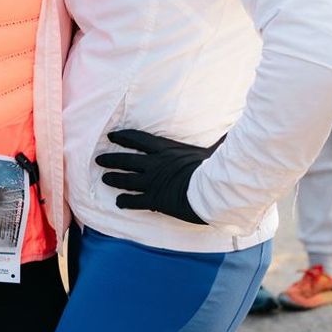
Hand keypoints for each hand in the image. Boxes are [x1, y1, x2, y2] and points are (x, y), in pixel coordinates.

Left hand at [97, 129, 221, 223]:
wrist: (212, 190)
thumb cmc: (215, 167)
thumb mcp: (215, 148)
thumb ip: (218, 140)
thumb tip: (233, 129)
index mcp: (166, 149)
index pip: (139, 139)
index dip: (124, 137)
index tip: (112, 135)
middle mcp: (155, 164)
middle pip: (126, 160)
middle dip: (111, 159)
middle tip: (98, 159)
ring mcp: (153, 183)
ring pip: (126, 180)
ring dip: (113, 179)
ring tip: (104, 179)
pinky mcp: (155, 200)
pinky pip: (135, 201)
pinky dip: (125, 202)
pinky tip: (118, 203)